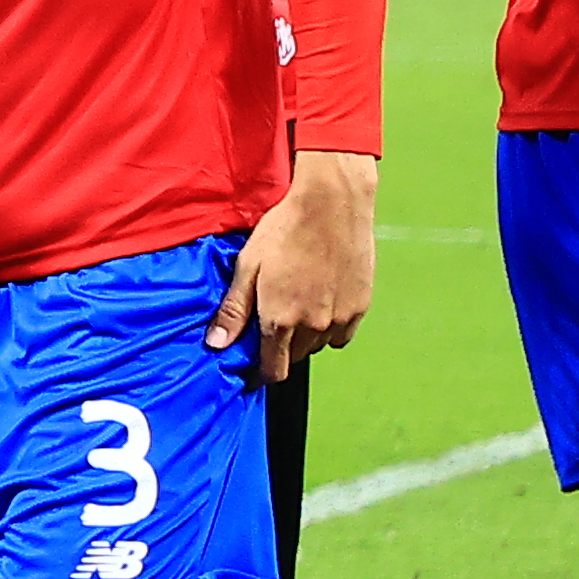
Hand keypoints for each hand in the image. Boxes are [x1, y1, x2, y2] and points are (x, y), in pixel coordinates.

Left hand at [213, 148, 375, 377]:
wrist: (332, 205)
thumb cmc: (283, 231)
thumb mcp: (247, 267)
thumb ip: (234, 311)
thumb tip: (217, 345)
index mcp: (280, 319)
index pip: (274, 370)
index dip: (261, 372)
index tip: (254, 367)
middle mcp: (313, 326)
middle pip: (295, 356)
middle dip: (281, 347)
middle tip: (272, 317)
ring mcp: (341, 318)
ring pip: (318, 345)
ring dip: (305, 336)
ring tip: (297, 303)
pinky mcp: (361, 306)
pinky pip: (342, 333)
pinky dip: (330, 326)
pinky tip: (320, 301)